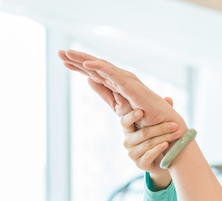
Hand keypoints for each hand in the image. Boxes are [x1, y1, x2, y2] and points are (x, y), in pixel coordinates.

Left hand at [57, 49, 184, 129]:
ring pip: (102, 66)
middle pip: (95, 66)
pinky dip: (100, 68)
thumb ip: (103, 92)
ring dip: (85, 59)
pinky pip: (113, 75)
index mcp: (116, 83)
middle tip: (60, 53)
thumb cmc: (145, 117)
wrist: (162, 127)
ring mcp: (126, 81)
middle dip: (77, 59)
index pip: (94, 72)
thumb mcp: (117, 105)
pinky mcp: (131, 87)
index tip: (63, 61)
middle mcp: (120, 78)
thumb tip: (88, 80)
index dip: (79, 65)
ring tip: (68, 54)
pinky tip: (86, 64)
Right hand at [120, 109, 181, 178]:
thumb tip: (168, 98)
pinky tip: (166, 144)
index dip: (131, 117)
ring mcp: (133, 154)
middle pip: (143, 133)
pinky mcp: (140, 164)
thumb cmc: (158, 138)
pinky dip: (158, 149)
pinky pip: (149, 155)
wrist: (162, 161)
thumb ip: (162, 112)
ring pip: (148, 144)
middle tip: (175, 125)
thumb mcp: (159, 124)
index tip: (141, 112)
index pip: (125, 122)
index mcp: (129, 129)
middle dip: (161, 128)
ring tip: (176, 134)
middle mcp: (128, 141)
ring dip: (164, 138)